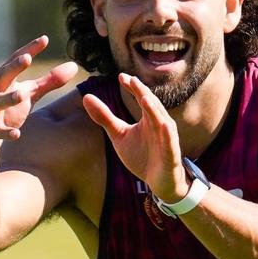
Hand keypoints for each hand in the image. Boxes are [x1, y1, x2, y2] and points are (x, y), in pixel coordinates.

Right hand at [0, 35, 78, 158]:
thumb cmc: (8, 110)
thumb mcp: (30, 93)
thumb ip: (50, 80)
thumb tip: (74, 66)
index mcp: (5, 80)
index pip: (16, 61)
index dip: (29, 49)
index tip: (44, 38)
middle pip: (1, 76)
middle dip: (13, 67)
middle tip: (27, 58)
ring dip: (8, 98)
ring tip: (22, 94)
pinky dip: (4, 132)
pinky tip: (16, 134)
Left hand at [82, 73, 187, 201]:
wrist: (160, 182)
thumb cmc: (141, 155)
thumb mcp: (119, 135)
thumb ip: (105, 117)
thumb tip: (86, 97)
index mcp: (148, 118)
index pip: (141, 97)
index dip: (132, 87)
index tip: (120, 76)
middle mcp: (160, 124)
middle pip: (151, 105)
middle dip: (142, 93)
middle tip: (132, 80)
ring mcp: (167, 138)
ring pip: (162, 121)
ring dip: (154, 109)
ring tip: (144, 98)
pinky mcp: (171, 154)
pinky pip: (170, 143)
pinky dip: (167, 134)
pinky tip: (163, 125)